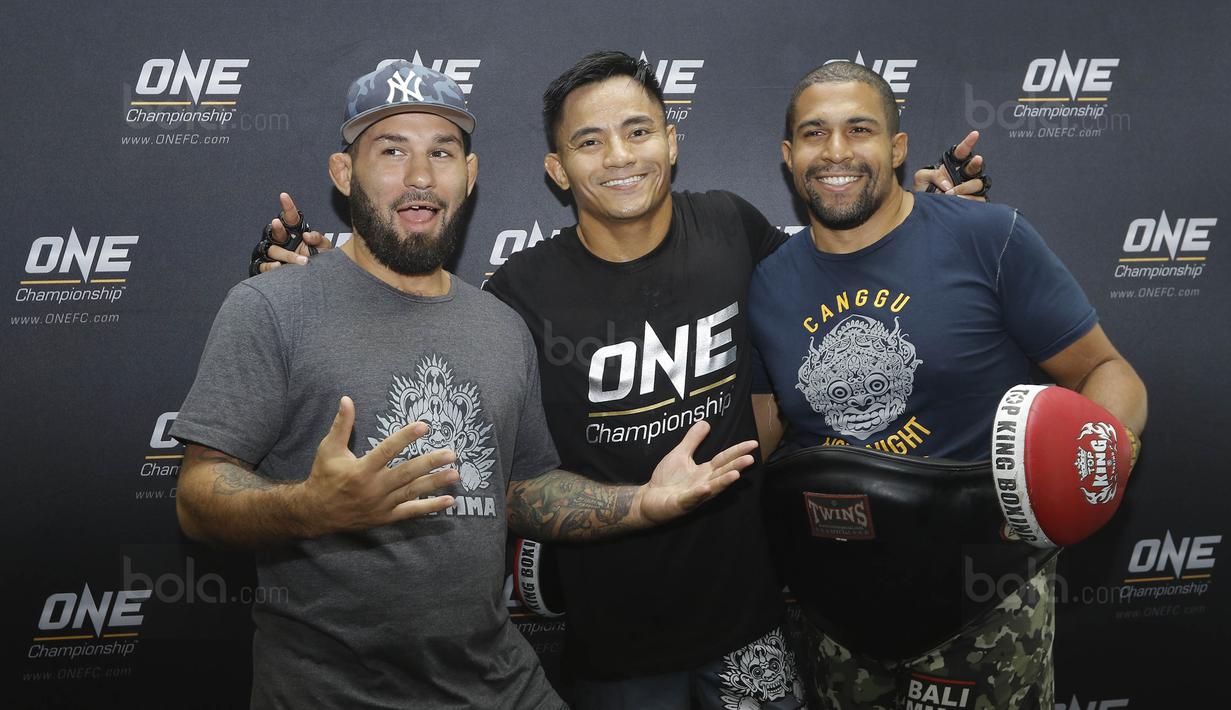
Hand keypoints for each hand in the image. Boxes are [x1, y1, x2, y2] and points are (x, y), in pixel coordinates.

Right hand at [257, 192, 333, 272]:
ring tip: (301, 260)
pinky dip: (270, 266)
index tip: (284, 196)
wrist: (317, 277)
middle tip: (278, 223)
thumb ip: (317, 238)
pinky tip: (278, 266)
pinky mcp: (271, 266)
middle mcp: (284, 241)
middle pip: (277, 231)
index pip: (291, 217)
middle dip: (277, 227)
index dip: (288, 207)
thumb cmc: (319, 258)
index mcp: (295, 232)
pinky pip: (264, 265)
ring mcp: (277, 254)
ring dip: (286, 254)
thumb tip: (306, 235)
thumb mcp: (324, 246)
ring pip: (273, 250)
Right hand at [296, 396, 458, 534]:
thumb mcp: (328, 449)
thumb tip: (346, 399)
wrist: (315, 513)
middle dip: (430, 463)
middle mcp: (373, 488)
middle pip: (406, 473)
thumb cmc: (323, 476)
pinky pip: (411, 512)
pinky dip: (431, 507)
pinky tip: (449, 500)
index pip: (387, 450)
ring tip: (455, 473)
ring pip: (412, 492)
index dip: (406, 437)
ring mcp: (381, 505)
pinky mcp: (385, 517)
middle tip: (451, 454)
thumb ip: (341, 425)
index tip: (424, 426)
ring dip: (435, 483)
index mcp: (361, 470)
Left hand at [632, 421, 757, 525]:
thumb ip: (693, 440)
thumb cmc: (666, 479)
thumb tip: (705, 422)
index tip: (753, 443)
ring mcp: (694, 495)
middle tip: (751, 458)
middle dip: (736, 466)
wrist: (649, 499)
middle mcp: (704, 483)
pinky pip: (691, 498)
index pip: (724, 459)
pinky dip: (699, 493)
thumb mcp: (680, 454)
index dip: (738, 451)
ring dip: (724, 481)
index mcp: (705, 471)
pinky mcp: (681, 504)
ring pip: (712, 488)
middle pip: (723, 473)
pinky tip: (706, 487)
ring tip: (736, 474)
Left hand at [912, 130, 988, 201]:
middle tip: (976, 159)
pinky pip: (978, 199)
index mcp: (953, 164)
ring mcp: (970, 187)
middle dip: (976, 163)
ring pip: (977, 183)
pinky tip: (959, 200)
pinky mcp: (974, 199)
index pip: (963, 151)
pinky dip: (969, 199)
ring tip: (951, 193)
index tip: (975, 134)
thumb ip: (933, 175)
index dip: (969, 142)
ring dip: (965, 188)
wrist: (926, 206)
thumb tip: (948, 185)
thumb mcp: (922, 177)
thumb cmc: (924, 188)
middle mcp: (964, 174)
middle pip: (975, 166)